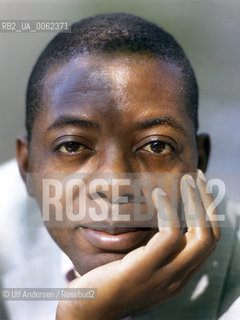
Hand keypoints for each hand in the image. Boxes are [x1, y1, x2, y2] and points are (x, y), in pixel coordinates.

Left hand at [56, 170, 219, 319]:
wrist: (85, 312)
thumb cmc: (107, 284)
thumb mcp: (138, 265)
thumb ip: (153, 250)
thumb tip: (158, 221)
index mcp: (177, 275)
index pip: (207, 242)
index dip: (208, 212)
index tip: (197, 187)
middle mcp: (177, 278)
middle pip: (210, 237)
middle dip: (207, 202)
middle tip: (197, 176)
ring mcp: (163, 277)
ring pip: (198, 235)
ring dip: (195, 201)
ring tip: (185, 179)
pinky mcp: (143, 270)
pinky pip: (168, 235)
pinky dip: (167, 210)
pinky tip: (156, 194)